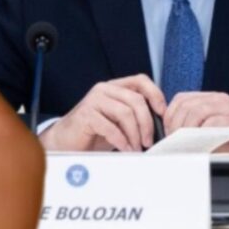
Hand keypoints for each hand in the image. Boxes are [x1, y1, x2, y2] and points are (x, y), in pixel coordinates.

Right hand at [40, 74, 166, 151]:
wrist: (66, 141)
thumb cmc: (93, 132)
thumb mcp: (118, 120)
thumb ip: (134, 115)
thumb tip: (160, 123)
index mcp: (114, 87)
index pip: (140, 80)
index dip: (155, 94)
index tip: (162, 113)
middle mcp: (104, 89)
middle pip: (136, 100)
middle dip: (147, 123)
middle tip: (148, 141)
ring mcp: (93, 100)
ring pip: (125, 113)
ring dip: (134, 134)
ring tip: (135, 147)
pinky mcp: (86, 114)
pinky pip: (110, 127)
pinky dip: (121, 140)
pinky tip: (124, 148)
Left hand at [164, 92, 228, 163]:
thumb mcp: (211, 133)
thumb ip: (194, 130)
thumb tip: (172, 140)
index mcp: (210, 99)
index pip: (181, 99)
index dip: (170, 114)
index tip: (167, 131)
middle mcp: (218, 99)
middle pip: (186, 104)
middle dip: (175, 123)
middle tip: (173, 140)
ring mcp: (227, 107)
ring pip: (197, 110)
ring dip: (186, 128)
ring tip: (184, 143)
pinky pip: (213, 122)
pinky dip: (203, 133)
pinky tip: (200, 143)